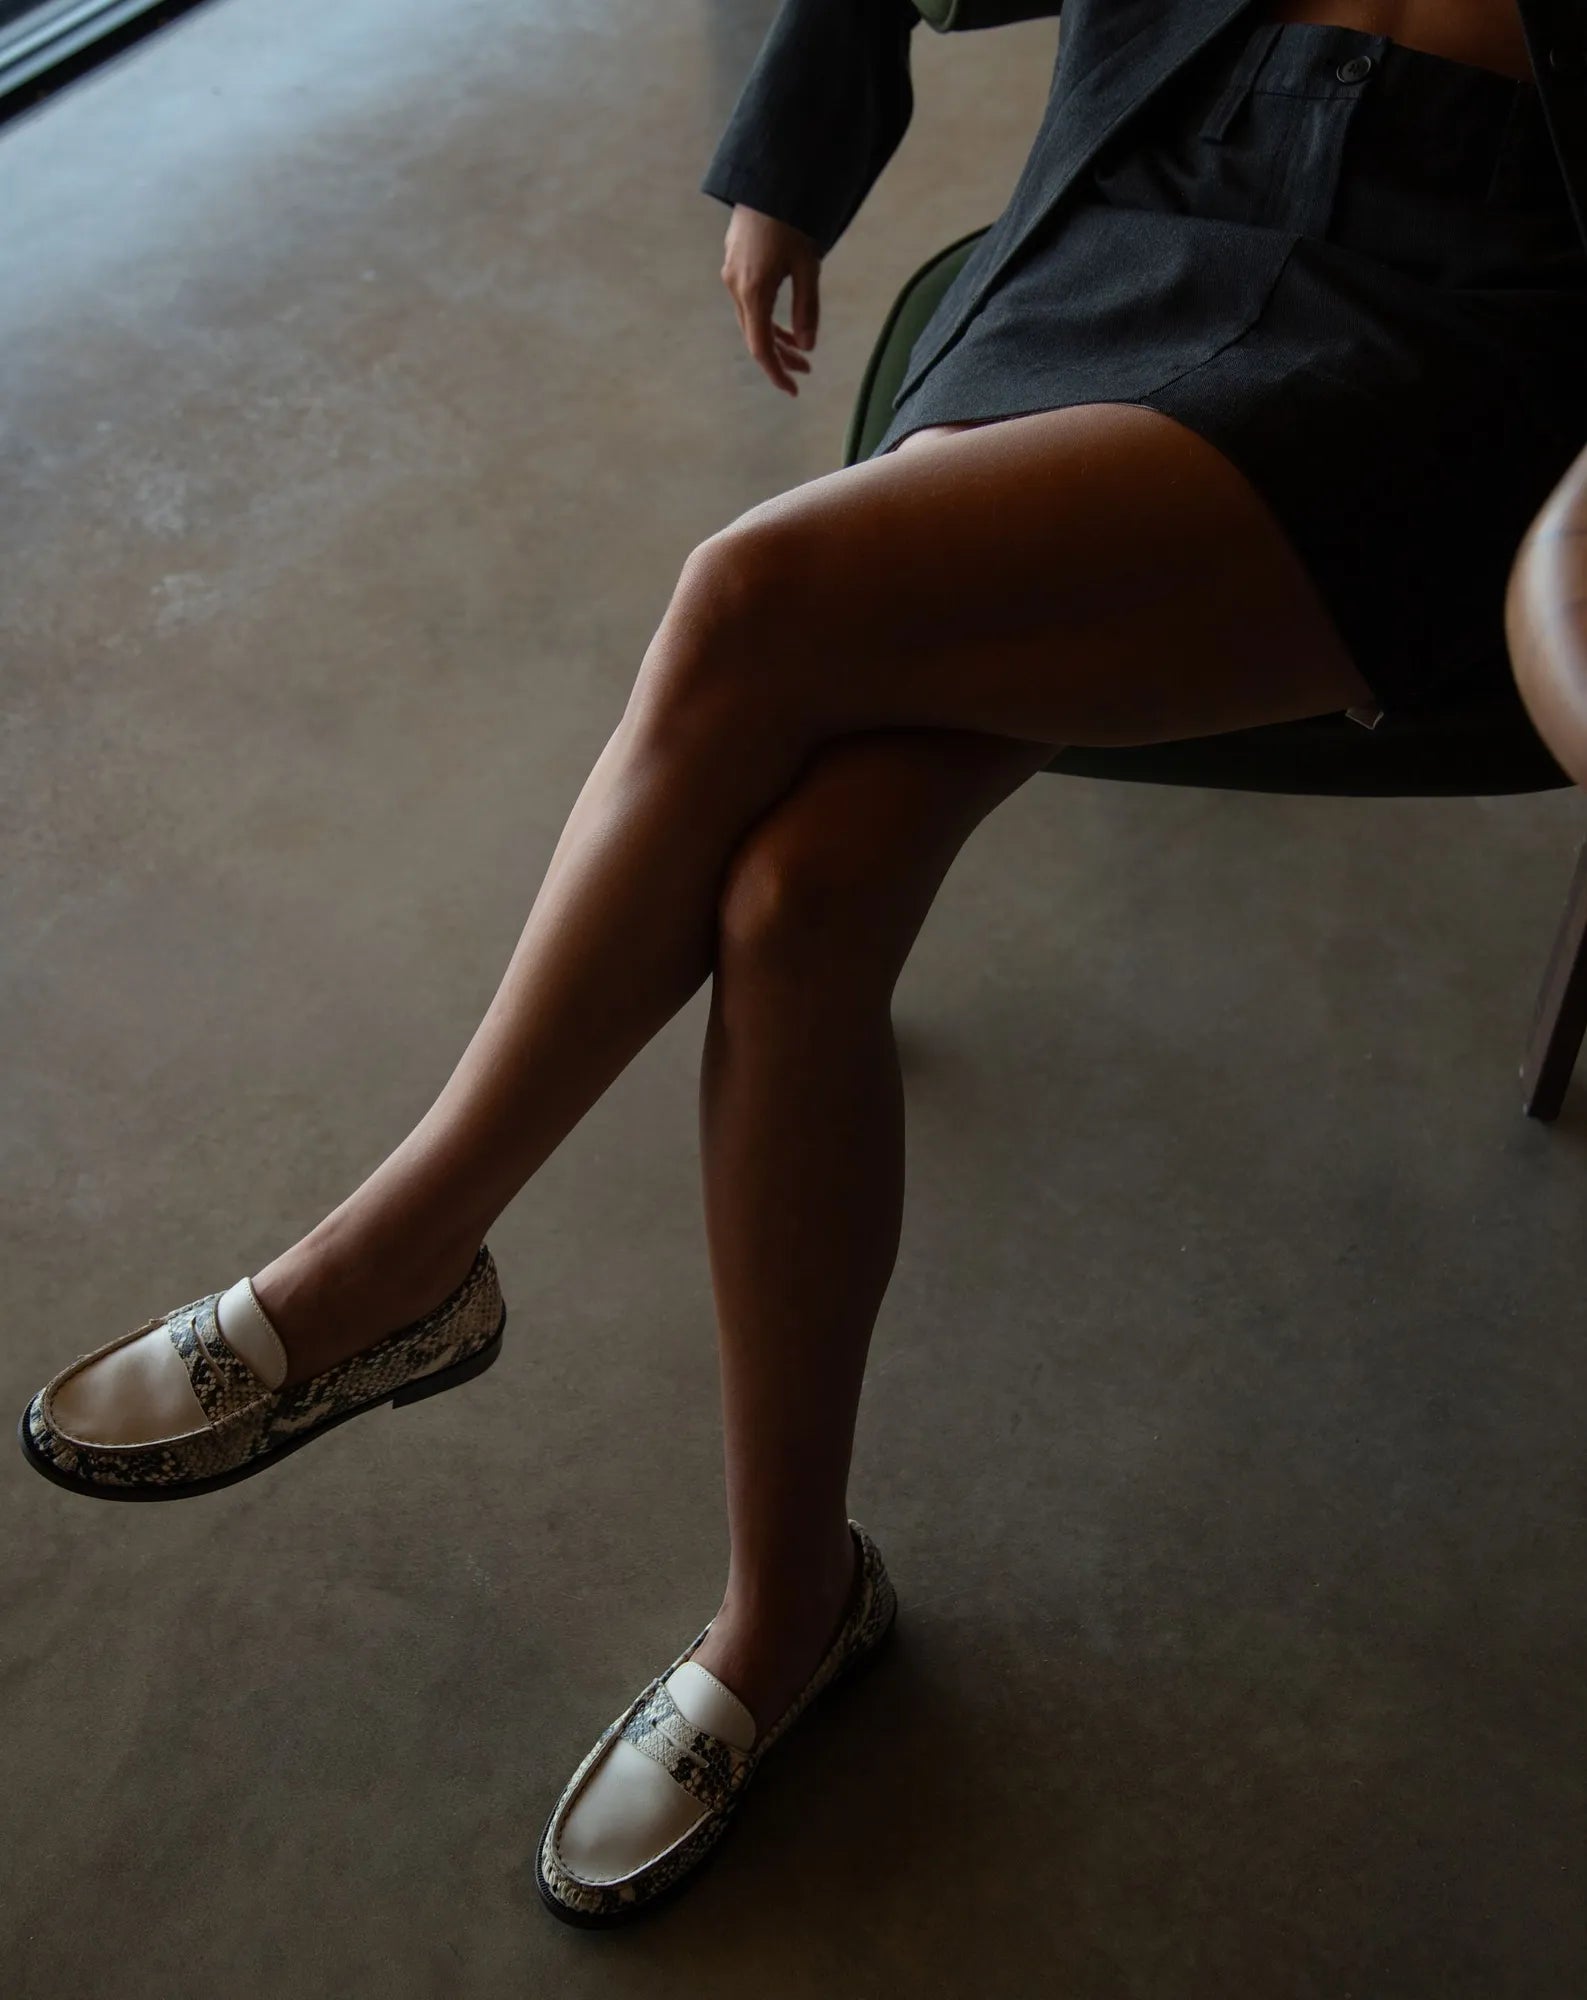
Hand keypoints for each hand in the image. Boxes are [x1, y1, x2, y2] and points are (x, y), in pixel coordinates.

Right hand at [719, 204, 821, 396]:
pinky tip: (784, 323)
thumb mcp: (808, 265)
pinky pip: (748, 302)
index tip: (793, 389)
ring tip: (801, 350)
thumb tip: (807, 346)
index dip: (777, 372)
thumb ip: (807, 308)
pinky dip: (767, 318)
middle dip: (780, 357)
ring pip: (752, 319)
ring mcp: (732, 274)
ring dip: (775, 338)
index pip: (761, 347)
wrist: (769, 176)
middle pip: (755, 336)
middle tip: (805, 371)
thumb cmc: (793, 219)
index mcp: (753, 291)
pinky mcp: (735, 263)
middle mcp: (736, 286)